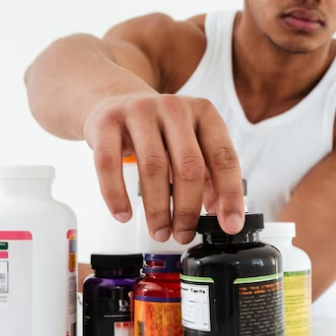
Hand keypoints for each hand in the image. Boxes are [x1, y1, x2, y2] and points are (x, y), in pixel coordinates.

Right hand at [83, 93, 245, 243]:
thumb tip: (219, 213)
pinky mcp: (106, 122)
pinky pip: (109, 164)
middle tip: (183, 234)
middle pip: (188, 166)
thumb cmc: (158, 129)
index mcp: (203, 113)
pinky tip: (123, 214)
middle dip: (188, 209)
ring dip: (157, 209)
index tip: (230, 224)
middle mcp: (174, 108)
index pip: (223, 157)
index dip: (230, 194)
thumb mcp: (190, 143)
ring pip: (153, 167)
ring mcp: (139, 112)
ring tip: (159, 231)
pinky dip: (117, 195)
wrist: (114, 101)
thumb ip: (208, 174)